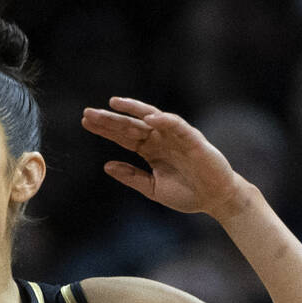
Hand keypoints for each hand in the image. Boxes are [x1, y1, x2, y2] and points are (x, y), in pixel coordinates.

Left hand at [81, 97, 247, 218]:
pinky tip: (147, 118)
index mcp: (150, 150)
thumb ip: (131, 176)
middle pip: (131, 125)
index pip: (123, 136)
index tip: (85, 122)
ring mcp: (175, 137)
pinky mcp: (193, 139)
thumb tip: (106, 166)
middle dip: (110, 119)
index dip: (105, 129)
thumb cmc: (187, 193)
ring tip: (114, 103)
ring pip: (151, 118)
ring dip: (132, 109)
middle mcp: (160, 140)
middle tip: (88, 112)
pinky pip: (177, 126)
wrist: (216, 200)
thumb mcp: (152, 188)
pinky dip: (164, 120)